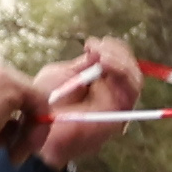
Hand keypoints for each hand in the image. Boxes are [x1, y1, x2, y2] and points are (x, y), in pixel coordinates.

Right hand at [0, 54, 36, 171]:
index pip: (13, 95)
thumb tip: (19, 129)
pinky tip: (19, 148)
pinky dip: (37, 130)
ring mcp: (0, 73)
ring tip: (12, 155)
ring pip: (35, 103)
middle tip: (13, 154)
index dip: (18, 123)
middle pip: (26, 98)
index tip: (11, 147)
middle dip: (25, 129)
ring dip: (29, 133)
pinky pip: (41, 106)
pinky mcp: (10, 86)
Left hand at [26, 36, 147, 169]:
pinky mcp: (119, 117)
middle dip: (118, 52)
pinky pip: (131, 91)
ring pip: (135, 79)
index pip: (119, 66)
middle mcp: (113, 98)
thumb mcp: (63, 75)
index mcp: (101, 87)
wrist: (35, 127)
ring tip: (102, 53)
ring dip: (121, 60)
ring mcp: (117, 109)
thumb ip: (83, 65)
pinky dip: (121, 72)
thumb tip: (98, 50)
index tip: (90, 44)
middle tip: (98, 45)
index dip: (111, 50)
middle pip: (131, 70)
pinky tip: (104, 62)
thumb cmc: (43, 104)